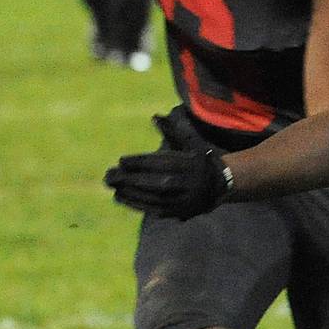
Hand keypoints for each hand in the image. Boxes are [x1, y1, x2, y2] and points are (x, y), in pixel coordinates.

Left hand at [103, 109, 232, 218]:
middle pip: (155, 183)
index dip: (140, 162)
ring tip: (112, 186)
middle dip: (131, 179)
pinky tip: (120, 197)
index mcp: (189, 165)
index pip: (161, 164)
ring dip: (130, 193)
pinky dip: (136, 204)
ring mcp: (183, 200)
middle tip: (109, 175)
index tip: (121, 160)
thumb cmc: (197, 160)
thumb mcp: (189, 144)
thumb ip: (171, 131)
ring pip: (153, 198)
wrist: (219, 186)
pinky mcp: (178, 212)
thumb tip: (155, 116)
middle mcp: (187, 184)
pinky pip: (154, 209)